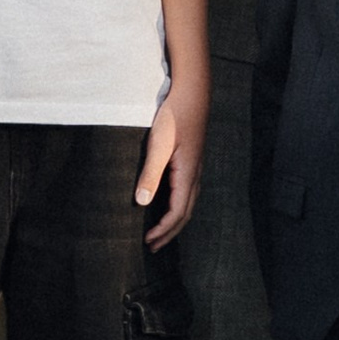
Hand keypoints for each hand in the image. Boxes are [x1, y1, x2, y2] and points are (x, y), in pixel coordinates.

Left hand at [136, 97, 204, 245]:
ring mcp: (195, 167)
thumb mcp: (158, 145)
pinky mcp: (191, 160)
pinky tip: (165, 204)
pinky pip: (187, 192)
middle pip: (186, 213)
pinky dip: (177, 207)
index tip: (147, 241)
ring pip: (188, 203)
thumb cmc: (174, 116)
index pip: (178, 212)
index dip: (163, 230)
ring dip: (174, 221)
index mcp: (188, 174)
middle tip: (153, 247)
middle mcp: (195, 175)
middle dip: (169, 232)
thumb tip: (143, 203)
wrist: (192, 93)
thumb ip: (150, 174)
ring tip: (159, 232)